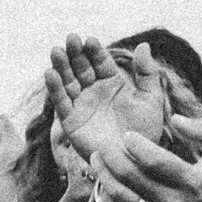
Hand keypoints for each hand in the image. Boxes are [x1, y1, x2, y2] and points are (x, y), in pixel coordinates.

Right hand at [45, 34, 168, 166]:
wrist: (133, 161)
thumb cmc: (145, 132)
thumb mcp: (151, 99)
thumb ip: (147, 73)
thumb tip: (144, 44)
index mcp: (113, 84)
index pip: (100, 62)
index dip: (94, 51)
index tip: (89, 40)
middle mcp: (94, 92)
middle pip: (81, 68)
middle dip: (74, 54)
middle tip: (70, 39)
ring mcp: (81, 106)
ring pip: (68, 82)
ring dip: (61, 67)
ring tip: (56, 51)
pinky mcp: (70, 122)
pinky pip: (61, 103)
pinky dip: (55, 89)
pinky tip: (50, 74)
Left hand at [94, 111, 201, 201]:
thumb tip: (175, 118)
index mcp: (192, 182)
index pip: (155, 161)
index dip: (136, 146)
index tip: (127, 135)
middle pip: (132, 177)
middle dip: (112, 158)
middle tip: (103, 146)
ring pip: (120, 196)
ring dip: (103, 175)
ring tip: (96, 159)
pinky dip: (105, 197)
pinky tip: (103, 183)